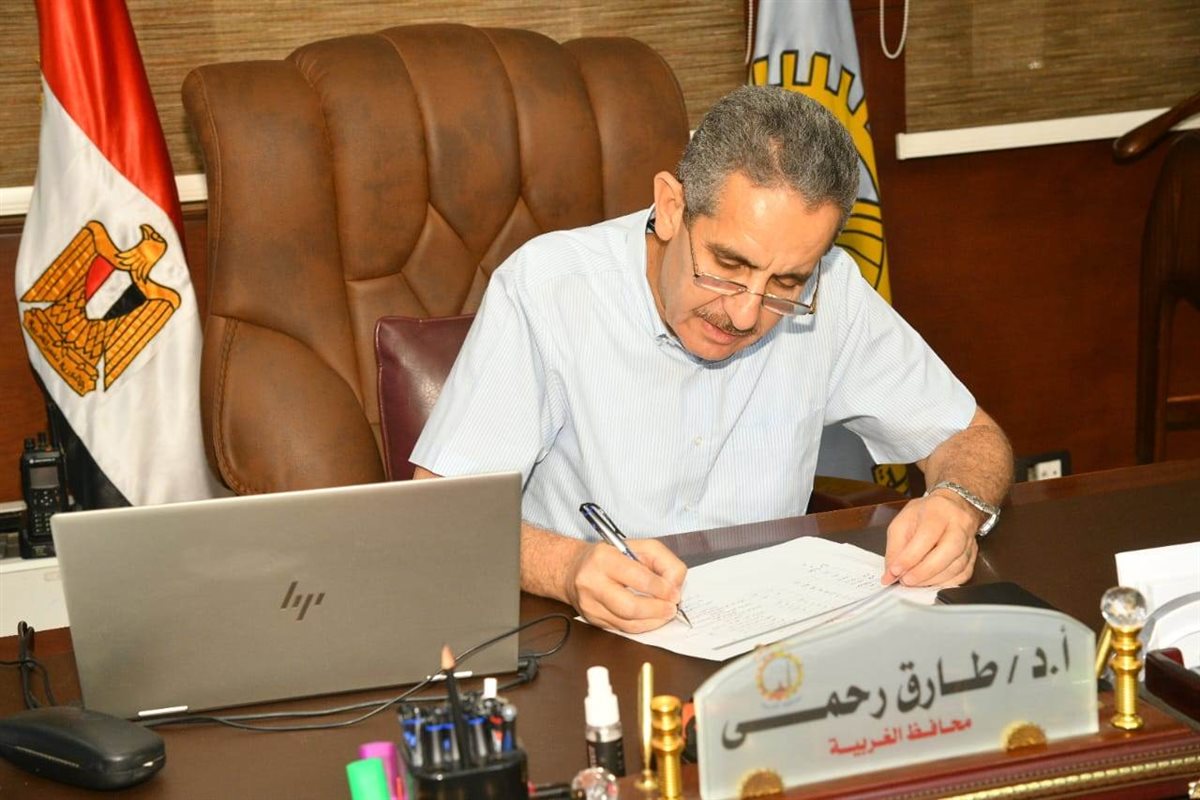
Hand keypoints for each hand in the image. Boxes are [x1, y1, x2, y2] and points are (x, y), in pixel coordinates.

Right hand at [565, 538, 687, 632]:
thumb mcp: (637, 546)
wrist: (573, 569)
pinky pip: (623, 629)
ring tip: (665, 613)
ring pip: (628, 623)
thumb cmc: (609, 556)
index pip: (638, 578)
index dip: (661, 588)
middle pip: (630, 606)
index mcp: (604, 558)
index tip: (675, 593)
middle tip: (672, 608)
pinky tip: (651, 618)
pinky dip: (642, 626)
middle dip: (657, 610)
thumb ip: (662, 561)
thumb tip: (675, 586)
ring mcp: (590, 605)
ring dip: (653, 621)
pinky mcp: (593, 620)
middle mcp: (592, 582)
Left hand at [882, 492, 978, 586]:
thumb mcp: (902, 522)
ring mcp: (970, 540)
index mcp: (938, 511)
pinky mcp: (974, 555)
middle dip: (924, 571)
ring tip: (915, 583)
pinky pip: (963, 574)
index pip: (926, 536)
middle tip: (906, 580)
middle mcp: (959, 524)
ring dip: (933, 579)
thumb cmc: (925, 513)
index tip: (895, 571)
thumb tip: (890, 574)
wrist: (952, 506)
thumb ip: (895, 549)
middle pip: (948, 551)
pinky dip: (945, 583)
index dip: (910, 557)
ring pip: (957, 566)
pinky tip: (931, 582)